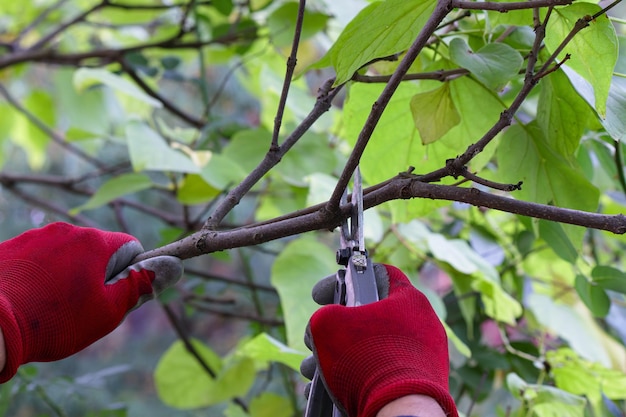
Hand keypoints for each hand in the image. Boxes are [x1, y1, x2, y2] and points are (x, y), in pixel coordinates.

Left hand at [0, 222, 182, 381]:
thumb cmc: (55, 321)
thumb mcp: (107, 312)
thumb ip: (138, 286)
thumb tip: (170, 268)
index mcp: (94, 242)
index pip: (128, 247)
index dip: (128, 271)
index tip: (116, 292)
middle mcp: (65, 231)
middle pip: (95, 249)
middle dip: (95, 273)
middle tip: (82, 306)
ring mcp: (33, 237)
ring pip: (63, 253)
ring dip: (65, 273)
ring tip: (50, 306)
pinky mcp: (8, 248)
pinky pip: (35, 257)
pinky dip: (38, 274)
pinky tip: (29, 299)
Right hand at [301, 264, 457, 416]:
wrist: (400, 412)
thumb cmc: (367, 360)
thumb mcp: (328, 325)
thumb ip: (323, 317)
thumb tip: (322, 329)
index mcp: (408, 300)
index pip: (376, 274)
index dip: (344, 278)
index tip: (320, 295)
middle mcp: (420, 327)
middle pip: (367, 317)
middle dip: (332, 329)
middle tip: (314, 339)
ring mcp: (420, 359)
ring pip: (368, 349)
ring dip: (334, 358)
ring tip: (311, 373)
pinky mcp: (415, 386)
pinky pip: (377, 375)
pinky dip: (351, 379)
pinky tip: (324, 391)